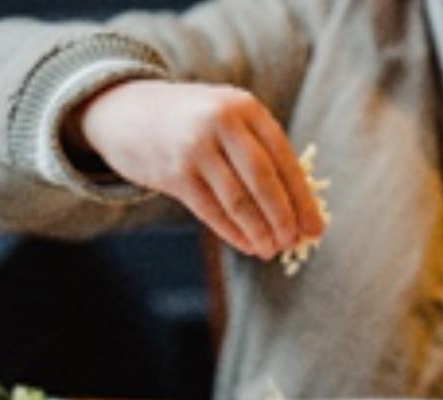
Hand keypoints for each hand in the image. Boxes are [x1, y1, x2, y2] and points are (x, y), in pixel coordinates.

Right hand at [77, 80, 324, 258]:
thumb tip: (299, 206)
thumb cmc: (193, 121)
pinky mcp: (174, 173)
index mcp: (245, 107)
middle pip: (264, 181)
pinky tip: (248, 245)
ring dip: (259, 231)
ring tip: (272, 249)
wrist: (127, 112)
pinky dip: (233, 232)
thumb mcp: (229, 117)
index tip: (316, 227)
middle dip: (284, 218)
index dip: (303, 198)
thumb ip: (260, 150)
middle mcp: (221, 122)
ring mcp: (195, 148)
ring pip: (238, 201)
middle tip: (295, 242)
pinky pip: (212, 211)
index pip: (284, 159)